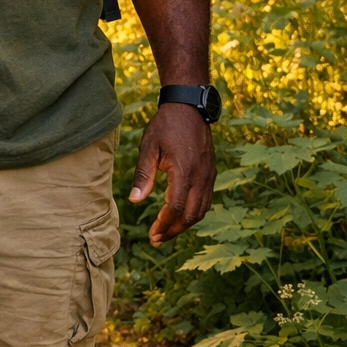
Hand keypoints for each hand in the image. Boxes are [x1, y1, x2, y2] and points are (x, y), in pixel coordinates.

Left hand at [128, 102, 215, 245]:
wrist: (189, 108)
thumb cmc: (165, 126)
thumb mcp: (149, 147)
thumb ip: (143, 175)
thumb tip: (135, 201)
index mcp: (184, 171)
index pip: (176, 207)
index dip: (165, 224)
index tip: (152, 234)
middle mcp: (201, 177)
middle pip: (192, 215)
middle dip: (174, 230)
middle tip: (157, 239)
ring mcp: (209, 176)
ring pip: (201, 210)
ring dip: (185, 224)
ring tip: (166, 232)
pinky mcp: (211, 173)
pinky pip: (206, 200)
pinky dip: (194, 213)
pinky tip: (180, 215)